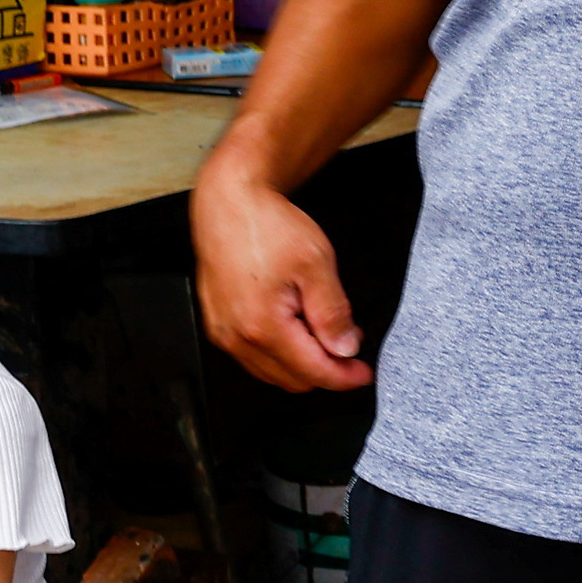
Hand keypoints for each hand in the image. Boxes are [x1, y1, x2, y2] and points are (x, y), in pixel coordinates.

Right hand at [194, 164, 372, 390]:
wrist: (228, 202)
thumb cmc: (266, 225)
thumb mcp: (316, 264)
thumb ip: (332, 313)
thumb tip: (344, 349)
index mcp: (263, 326)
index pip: (313, 372)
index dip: (344, 377)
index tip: (363, 372)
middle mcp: (237, 337)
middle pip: (292, 380)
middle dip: (325, 370)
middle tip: (348, 344)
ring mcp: (223, 334)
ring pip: (272, 372)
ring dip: (302, 363)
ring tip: (322, 330)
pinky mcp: (218, 325)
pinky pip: (253, 357)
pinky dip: (280, 353)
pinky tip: (296, 326)